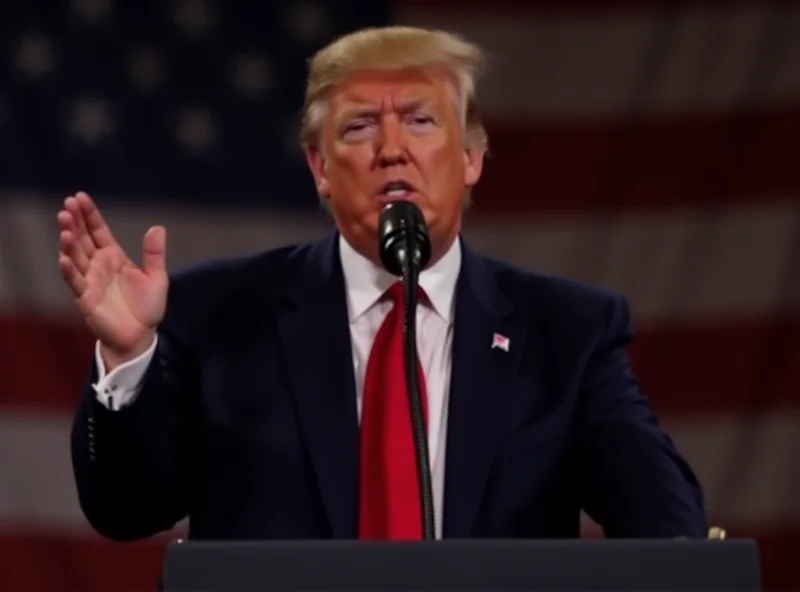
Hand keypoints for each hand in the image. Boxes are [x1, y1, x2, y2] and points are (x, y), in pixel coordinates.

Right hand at [57, 191, 168, 367]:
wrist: (140, 335)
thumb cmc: (146, 306)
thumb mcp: (157, 277)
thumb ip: (155, 253)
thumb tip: (157, 227)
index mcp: (114, 256)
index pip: (98, 231)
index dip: (89, 215)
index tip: (80, 197)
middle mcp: (98, 265)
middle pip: (83, 239)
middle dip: (74, 222)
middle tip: (68, 204)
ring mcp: (90, 280)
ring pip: (76, 257)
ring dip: (69, 242)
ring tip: (65, 227)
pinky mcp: (86, 298)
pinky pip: (75, 282)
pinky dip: (69, 270)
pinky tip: (63, 257)